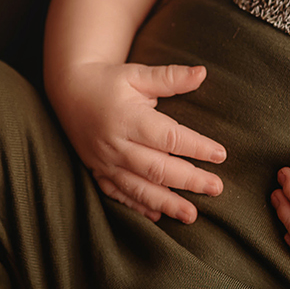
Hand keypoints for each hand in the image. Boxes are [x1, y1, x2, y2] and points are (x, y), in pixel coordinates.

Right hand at [51, 62, 225, 222]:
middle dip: (189, 180)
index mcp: (128, 117)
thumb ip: (170, 77)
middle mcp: (116, 143)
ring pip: (139, 188)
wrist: (68, 91)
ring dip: (166, 203)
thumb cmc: (109, 81)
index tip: (220, 154)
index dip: (196, 147)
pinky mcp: (97, 171)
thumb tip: (203, 72)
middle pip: (157, 168)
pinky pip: (118, 194)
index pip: (168, 137)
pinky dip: (137, 206)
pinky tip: (157, 216)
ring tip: (192, 215)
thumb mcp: (137, 74)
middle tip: (216, 188)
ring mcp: (105, 161)